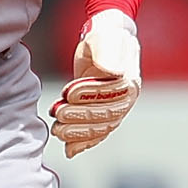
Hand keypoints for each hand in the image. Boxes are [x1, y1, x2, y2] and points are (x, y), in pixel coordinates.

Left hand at [51, 10, 142, 157]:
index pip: (112, 94)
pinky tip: (70, 149)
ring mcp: (116, 108)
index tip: (68, 93)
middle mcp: (126, 97)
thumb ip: (106, 53)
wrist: (104, 42)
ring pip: (101, 128)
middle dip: (81, 117)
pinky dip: (84, 143)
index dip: (90, 95)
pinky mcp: (103, 113)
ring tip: (57, 130)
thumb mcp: (103, 39)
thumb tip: (113, 71)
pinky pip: (98, 133)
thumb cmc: (103, 38)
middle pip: (106, 115)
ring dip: (79, 133)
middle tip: (57, 113)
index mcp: (129, 80)